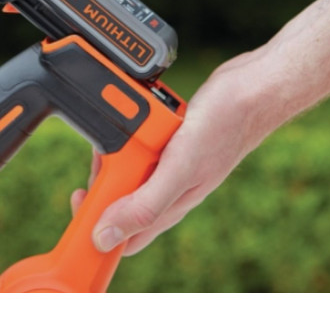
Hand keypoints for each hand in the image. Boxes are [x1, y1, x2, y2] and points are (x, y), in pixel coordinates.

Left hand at [73, 49, 278, 255]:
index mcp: (169, 207)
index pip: (125, 240)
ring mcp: (170, 165)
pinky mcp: (171, 142)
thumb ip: (144, 205)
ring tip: (120, 130)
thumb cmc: (225, 128)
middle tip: (101, 155)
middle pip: (119, 201)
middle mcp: (168, 190)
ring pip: (127, 170)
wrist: (251, 89)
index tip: (78, 202)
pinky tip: (133, 118)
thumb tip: (104, 238)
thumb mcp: (180, 169)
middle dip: (102, 179)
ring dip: (114, 152)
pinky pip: (138, 145)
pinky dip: (128, 132)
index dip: (95, 231)